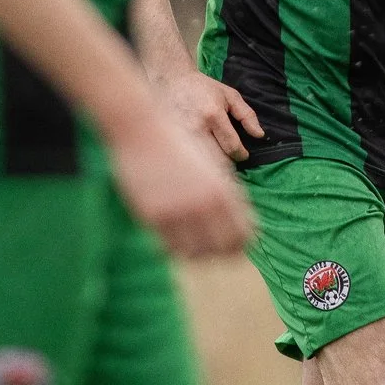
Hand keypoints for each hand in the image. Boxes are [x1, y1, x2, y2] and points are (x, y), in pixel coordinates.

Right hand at [106, 108, 255, 258]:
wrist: (140, 130)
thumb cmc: (178, 143)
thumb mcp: (212, 164)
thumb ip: (229, 190)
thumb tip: (244, 218)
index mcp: (222, 190)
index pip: (243, 234)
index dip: (243, 243)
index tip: (239, 244)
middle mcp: (202, 205)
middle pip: (224, 249)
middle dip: (224, 252)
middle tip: (219, 248)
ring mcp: (177, 213)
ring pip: (197, 254)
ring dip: (200, 253)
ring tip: (198, 246)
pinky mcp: (153, 218)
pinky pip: (171, 248)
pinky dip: (178, 248)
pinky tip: (178, 240)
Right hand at [154, 67, 265, 161]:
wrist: (172, 81)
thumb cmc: (203, 88)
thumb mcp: (230, 95)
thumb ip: (247, 115)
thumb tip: (259, 135)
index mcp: (213, 115)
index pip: (231, 146)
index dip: (241, 154)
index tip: (244, 154)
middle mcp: (196, 127)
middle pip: (217, 158)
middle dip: (228, 160)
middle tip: (231, 155)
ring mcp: (181, 136)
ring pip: (202, 163)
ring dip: (213, 164)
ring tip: (217, 154)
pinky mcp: (172, 140)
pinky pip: (189, 159)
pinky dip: (199, 161)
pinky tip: (202, 155)